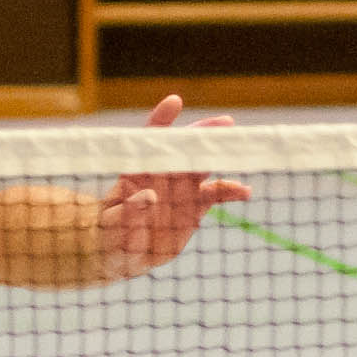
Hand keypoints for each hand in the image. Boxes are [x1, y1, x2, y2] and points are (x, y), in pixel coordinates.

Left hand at [95, 93, 252, 280]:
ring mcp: (181, 189)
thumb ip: (128, 211)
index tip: (175, 102)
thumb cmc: (110, 233)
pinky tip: (245, 192)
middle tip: (227, 123)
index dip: (162, 119)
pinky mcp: (195, 206)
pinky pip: (216, 194)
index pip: (149, 139)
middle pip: (185, 147)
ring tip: (243, 154)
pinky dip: (231, 191)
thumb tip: (150, 196)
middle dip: (204, 133)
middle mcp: (162, 174)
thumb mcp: (113, 225)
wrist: (123, 253)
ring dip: (223, 159)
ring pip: (204, 167)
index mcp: (138, 171)